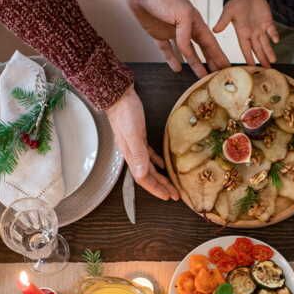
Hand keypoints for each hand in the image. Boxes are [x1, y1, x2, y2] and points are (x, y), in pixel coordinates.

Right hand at [106, 86, 178, 200]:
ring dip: (160, 177)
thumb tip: (142, 174)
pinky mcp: (139, 137)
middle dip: (161, 187)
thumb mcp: (133, 135)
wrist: (118, 97)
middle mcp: (133, 154)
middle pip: (148, 176)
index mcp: (131, 156)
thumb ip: (138, 155)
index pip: (143, 179)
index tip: (167, 196)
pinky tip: (162, 164)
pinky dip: (156, 161)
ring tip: (171, 185)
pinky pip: (149, 154)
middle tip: (174, 195)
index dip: (155, 189)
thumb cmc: (125, 114)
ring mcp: (136, 146)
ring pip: (149, 167)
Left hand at [125, 0, 227, 76]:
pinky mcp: (159, 35)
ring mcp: (173, 32)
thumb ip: (186, 35)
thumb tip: (187, 51)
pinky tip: (177, 69)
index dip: (219, 55)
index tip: (226, 67)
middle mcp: (186, 29)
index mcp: (196, 22)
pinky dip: (172, 60)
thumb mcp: (182, 14)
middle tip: (218, 75)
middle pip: (202, 49)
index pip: (210, 43)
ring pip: (187, 52)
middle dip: (211, 62)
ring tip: (201, 77)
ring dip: (195, 64)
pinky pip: (167, 50)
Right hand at [213, 0, 278, 67]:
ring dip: (269, 52)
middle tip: (266, 69)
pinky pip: (272, 30)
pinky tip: (276, 41)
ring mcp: (260, 28)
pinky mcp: (268, 21)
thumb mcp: (228, 12)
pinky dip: (274, 35)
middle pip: (257, 49)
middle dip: (261, 59)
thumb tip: (214, 30)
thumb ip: (223, 21)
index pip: (245, 49)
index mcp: (242, 33)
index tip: (251, 68)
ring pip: (266, 43)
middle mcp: (252, 33)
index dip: (248, 58)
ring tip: (272, 61)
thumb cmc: (235, 2)